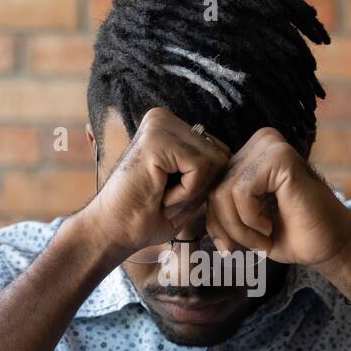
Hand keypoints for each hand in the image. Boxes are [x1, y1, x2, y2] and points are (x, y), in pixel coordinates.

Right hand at [80, 107, 228, 259]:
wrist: (112, 233)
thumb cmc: (147, 216)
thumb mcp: (187, 187)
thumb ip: (208, 169)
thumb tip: (238, 160)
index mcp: (169, 126)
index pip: (218, 150)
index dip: (205, 185)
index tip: (172, 197)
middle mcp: (163, 118)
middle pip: (221, 154)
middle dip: (202, 188)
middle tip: (167, 200)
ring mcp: (158, 125)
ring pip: (214, 162)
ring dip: (193, 193)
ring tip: (164, 199)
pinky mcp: (157, 139)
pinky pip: (200, 168)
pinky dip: (187, 194)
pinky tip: (161, 197)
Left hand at [204, 128, 350, 268]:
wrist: (330, 246)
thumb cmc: (291, 236)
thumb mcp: (244, 221)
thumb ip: (220, 207)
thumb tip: (176, 209)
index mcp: (251, 153)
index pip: (211, 186)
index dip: (214, 222)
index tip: (229, 249)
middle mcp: (260, 142)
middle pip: (214, 188)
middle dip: (226, 227)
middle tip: (252, 248)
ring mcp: (271, 145)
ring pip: (224, 192)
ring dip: (240, 228)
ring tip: (263, 240)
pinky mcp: (280, 157)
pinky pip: (241, 191)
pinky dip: (250, 219)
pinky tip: (270, 227)